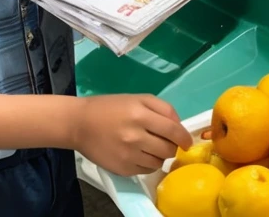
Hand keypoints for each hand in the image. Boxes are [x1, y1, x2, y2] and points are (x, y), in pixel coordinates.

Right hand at [75, 94, 191, 175]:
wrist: (80, 124)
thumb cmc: (111, 107)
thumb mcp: (138, 98)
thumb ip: (163, 109)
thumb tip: (179, 126)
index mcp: (140, 114)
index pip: (172, 130)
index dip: (184, 137)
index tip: (188, 142)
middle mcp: (135, 137)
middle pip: (167, 149)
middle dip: (172, 146)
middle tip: (166, 141)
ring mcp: (128, 155)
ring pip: (158, 162)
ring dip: (160, 155)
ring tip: (151, 146)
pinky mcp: (122, 169)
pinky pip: (145, 170)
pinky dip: (148, 163)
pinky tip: (140, 154)